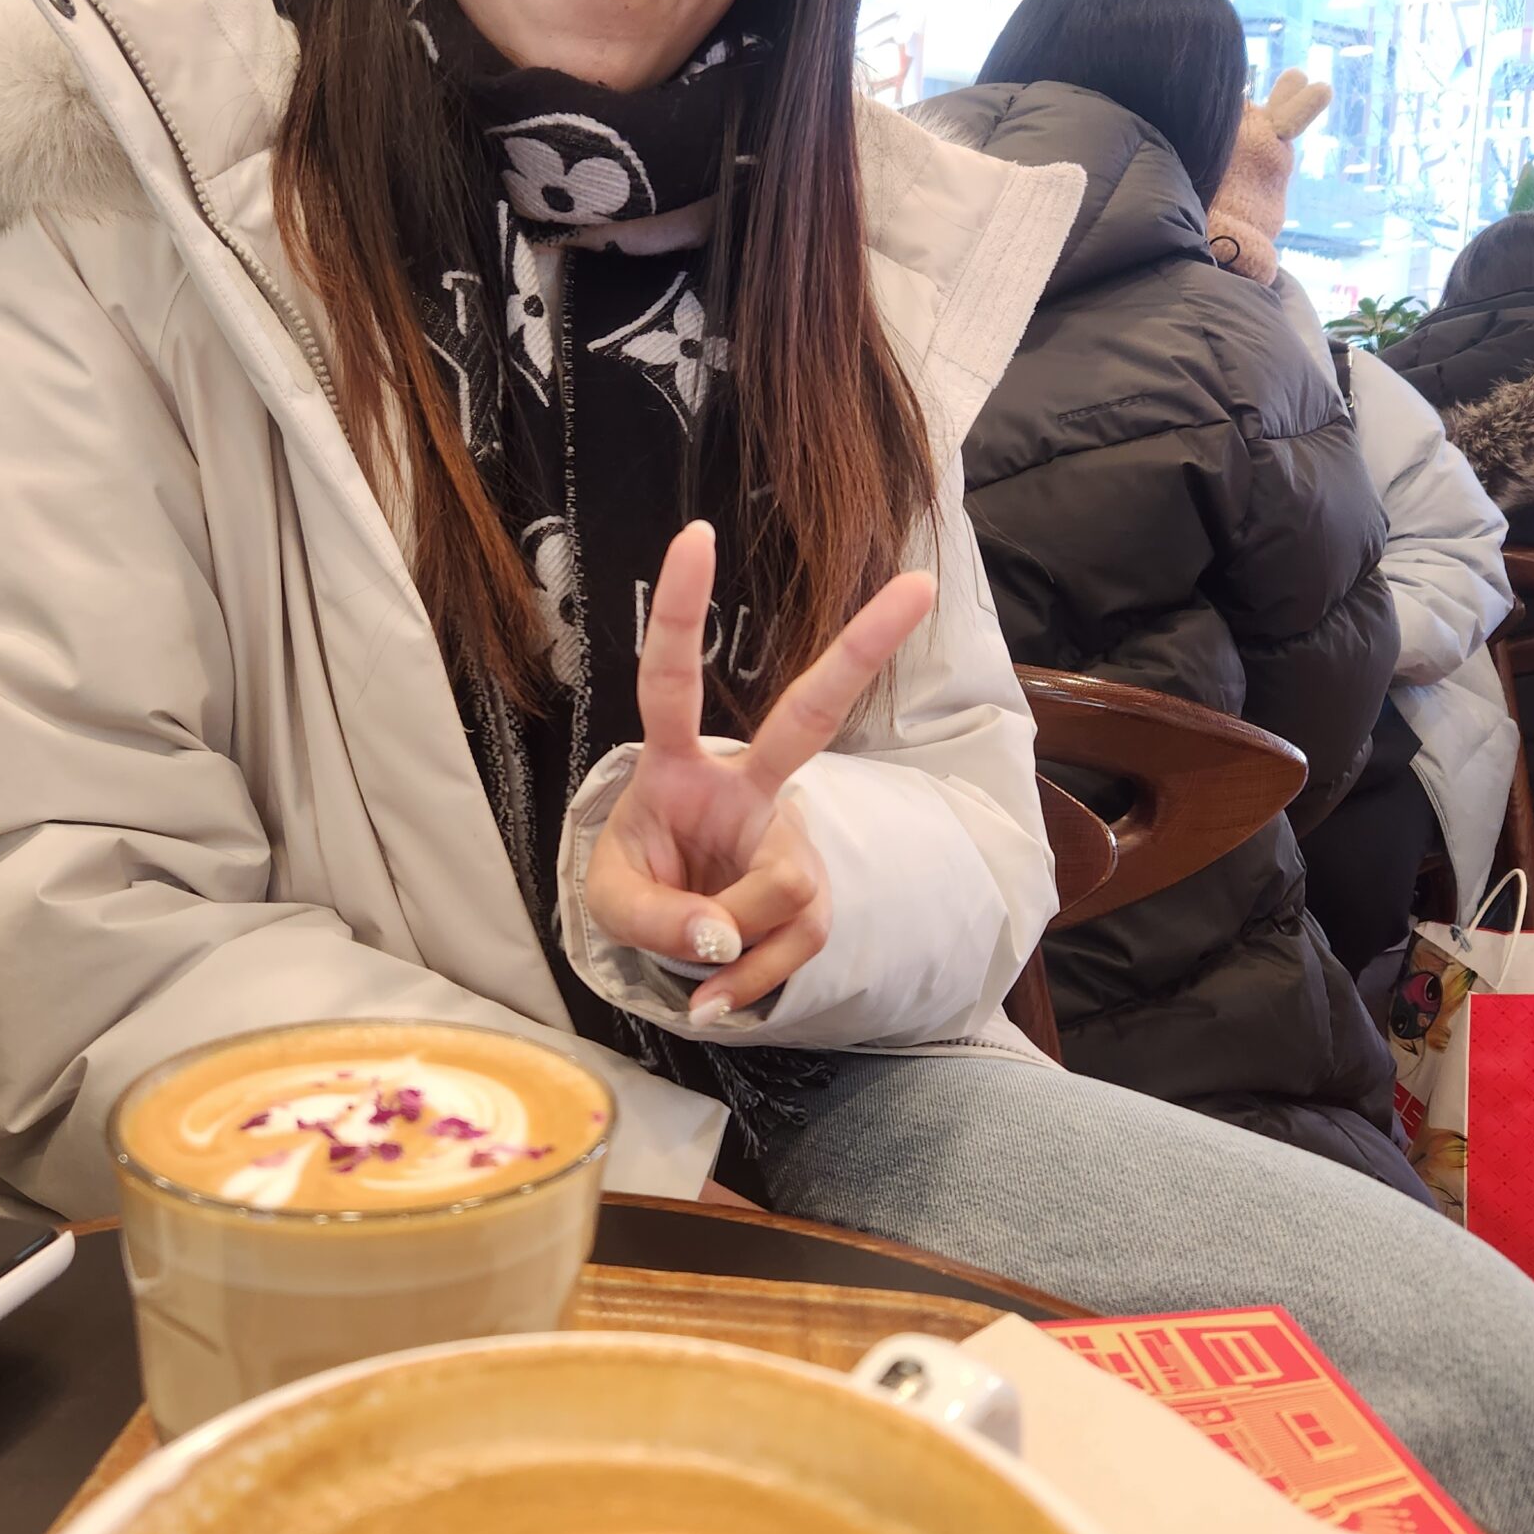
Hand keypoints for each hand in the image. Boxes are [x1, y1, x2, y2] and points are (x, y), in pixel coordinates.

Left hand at [583, 522, 935, 1018]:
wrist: (677, 940)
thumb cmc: (640, 887)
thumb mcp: (612, 906)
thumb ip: (657, 917)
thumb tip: (721, 937)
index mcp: (678, 766)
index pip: (672, 683)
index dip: (679, 613)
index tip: (696, 534)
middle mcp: (747, 786)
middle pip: (811, 714)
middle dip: (864, 648)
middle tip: (921, 585)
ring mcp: (788, 838)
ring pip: (782, 888)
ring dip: (731, 943)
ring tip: (698, 957)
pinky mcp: (815, 895)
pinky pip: (792, 945)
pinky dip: (746, 984)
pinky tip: (719, 999)